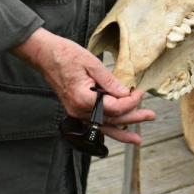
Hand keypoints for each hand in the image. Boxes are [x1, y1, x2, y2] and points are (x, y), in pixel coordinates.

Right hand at [13, 28, 154, 144]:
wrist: (44, 55)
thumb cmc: (65, 55)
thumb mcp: (91, 63)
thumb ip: (110, 81)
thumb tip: (125, 94)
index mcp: (83, 98)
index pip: (114, 107)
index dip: (130, 102)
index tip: (140, 93)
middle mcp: (78, 110)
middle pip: (111, 120)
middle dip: (132, 119)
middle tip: (150, 116)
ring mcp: (75, 112)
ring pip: (102, 127)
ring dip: (121, 132)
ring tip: (136, 139)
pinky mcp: (74, 109)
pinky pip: (94, 123)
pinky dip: (107, 128)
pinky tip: (117, 131)